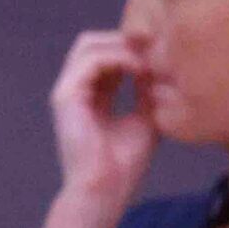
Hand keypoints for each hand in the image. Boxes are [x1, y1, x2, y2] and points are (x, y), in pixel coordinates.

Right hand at [49, 31, 156, 210]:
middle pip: (91, 42)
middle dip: (124, 38)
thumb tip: (157, 66)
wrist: (106, 189)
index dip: (132, 48)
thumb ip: (146, 91)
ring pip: (89, 45)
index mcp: (91, 96)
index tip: (163, 51)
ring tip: (149, 59)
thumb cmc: (123, 164)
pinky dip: (118, 58)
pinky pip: (91, 61)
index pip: (105, 56)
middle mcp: (75, 90)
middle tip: (155, 45)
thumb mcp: (145, 117)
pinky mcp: (66, 96)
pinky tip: (140, 69)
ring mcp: (67, 91)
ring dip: (123, 46)